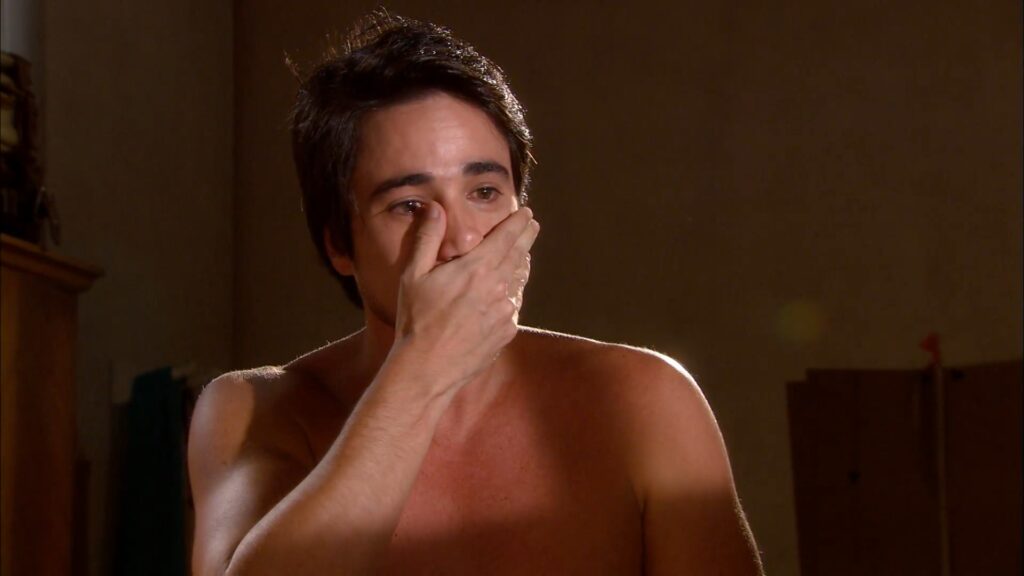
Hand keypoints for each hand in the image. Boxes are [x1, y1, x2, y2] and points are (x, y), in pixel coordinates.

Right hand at [393, 203, 539, 391]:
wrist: (428, 368)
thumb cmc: (417, 320)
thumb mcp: (413, 275)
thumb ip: (427, 238)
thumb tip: (435, 209)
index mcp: (477, 268)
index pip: (506, 237)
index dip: (518, 223)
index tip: (526, 213)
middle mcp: (498, 287)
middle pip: (519, 255)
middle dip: (526, 237)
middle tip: (532, 226)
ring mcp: (506, 311)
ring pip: (518, 280)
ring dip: (520, 265)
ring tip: (521, 255)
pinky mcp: (507, 332)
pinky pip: (513, 306)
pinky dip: (512, 294)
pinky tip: (506, 293)